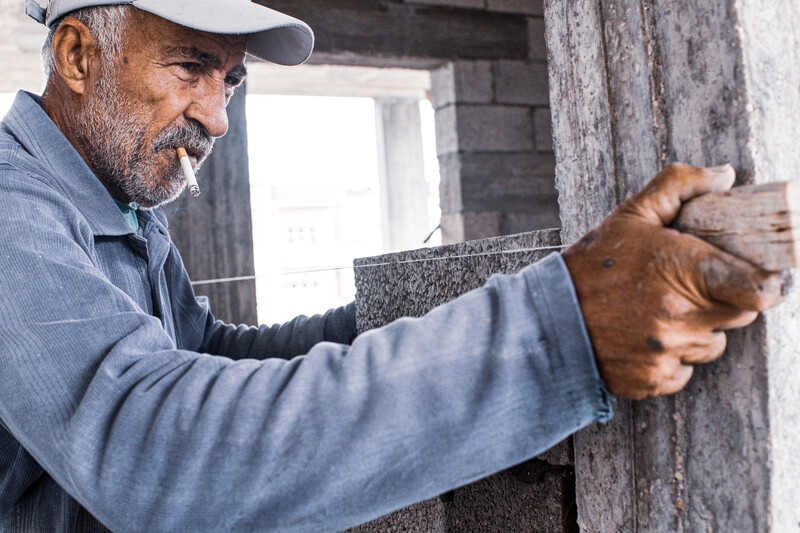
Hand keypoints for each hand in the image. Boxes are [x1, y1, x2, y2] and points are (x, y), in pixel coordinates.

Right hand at [562, 163, 784, 398]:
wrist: (547, 318)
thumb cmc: (589, 265)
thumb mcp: (630, 215)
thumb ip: (679, 186)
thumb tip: (725, 175)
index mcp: (684, 271)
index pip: (760, 289)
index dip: (768, 284)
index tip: (761, 279)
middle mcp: (682, 317)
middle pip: (740, 315)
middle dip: (724, 299)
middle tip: (691, 287)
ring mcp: (668, 352)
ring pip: (711, 344)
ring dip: (698, 330)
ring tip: (659, 312)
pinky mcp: (653, 379)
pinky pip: (684, 372)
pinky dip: (671, 358)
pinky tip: (643, 337)